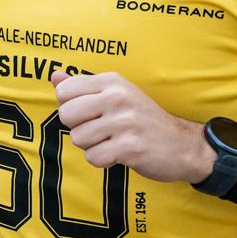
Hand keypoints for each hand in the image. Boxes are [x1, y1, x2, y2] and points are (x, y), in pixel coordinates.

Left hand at [50, 70, 212, 183]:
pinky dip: (102, 160)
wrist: (182, 145)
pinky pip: (93, 157)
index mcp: (113, 81)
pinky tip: (119, 154)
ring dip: (92, 146)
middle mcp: (118, 97)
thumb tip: (54, 76)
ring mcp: (124, 122)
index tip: (90, 113)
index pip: (64, 91)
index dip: (71, 107)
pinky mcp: (129, 147)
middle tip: (101, 130)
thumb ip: (84, 86)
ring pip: (78, 138)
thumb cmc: (144, 120)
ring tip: (113, 141)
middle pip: (66, 115)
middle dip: (78, 128)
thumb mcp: (118, 94)